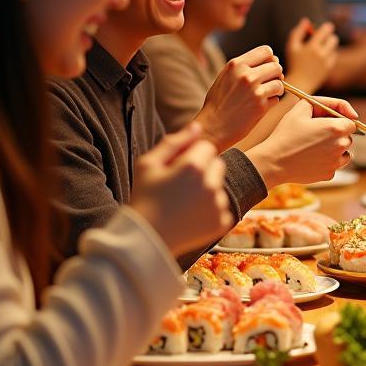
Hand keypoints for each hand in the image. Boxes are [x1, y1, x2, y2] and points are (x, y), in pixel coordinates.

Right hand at [130, 123, 230, 255]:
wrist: (146, 238)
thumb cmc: (143, 198)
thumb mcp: (148, 164)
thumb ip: (174, 141)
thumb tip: (198, 126)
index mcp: (193, 166)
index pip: (207, 147)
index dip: (191, 156)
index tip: (177, 170)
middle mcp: (211, 184)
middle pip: (218, 164)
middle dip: (204, 170)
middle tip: (181, 186)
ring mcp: (218, 204)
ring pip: (220, 186)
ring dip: (207, 189)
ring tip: (184, 203)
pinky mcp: (222, 222)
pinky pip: (222, 206)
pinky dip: (210, 210)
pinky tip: (190, 216)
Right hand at [195, 45, 283, 150]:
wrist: (212, 126)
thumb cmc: (219, 102)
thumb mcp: (227, 76)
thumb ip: (246, 66)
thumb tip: (275, 59)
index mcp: (236, 64)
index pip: (266, 51)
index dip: (270, 60)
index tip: (266, 69)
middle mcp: (246, 75)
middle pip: (276, 66)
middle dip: (275, 75)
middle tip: (267, 84)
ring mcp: (254, 90)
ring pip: (280, 83)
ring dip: (275, 90)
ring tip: (263, 96)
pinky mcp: (260, 106)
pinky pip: (276, 99)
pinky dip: (271, 103)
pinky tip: (258, 107)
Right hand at [247, 98, 357, 188]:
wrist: (273, 161)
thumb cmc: (286, 134)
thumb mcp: (301, 108)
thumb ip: (324, 103)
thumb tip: (344, 111)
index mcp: (336, 128)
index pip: (352, 123)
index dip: (342, 121)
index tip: (331, 122)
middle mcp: (340, 145)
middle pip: (348, 137)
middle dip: (337, 134)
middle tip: (318, 134)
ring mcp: (335, 162)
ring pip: (344, 153)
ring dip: (336, 148)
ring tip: (315, 146)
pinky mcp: (329, 175)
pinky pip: (335, 166)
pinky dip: (328, 162)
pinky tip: (312, 158)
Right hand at [286, 18, 337, 93]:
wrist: (299, 83)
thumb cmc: (293, 63)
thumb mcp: (292, 46)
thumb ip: (298, 32)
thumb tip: (306, 20)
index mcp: (312, 47)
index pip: (325, 31)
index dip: (327, 27)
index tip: (327, 27)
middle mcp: (321, 54)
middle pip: (333, 38)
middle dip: (330, 36)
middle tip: (325, 36)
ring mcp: (327, 62)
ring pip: (334, 47)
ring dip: (330, 43)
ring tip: (323, 45)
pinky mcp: (329, 68)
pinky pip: (333, 55)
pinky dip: (330, 53)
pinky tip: (323, 55)